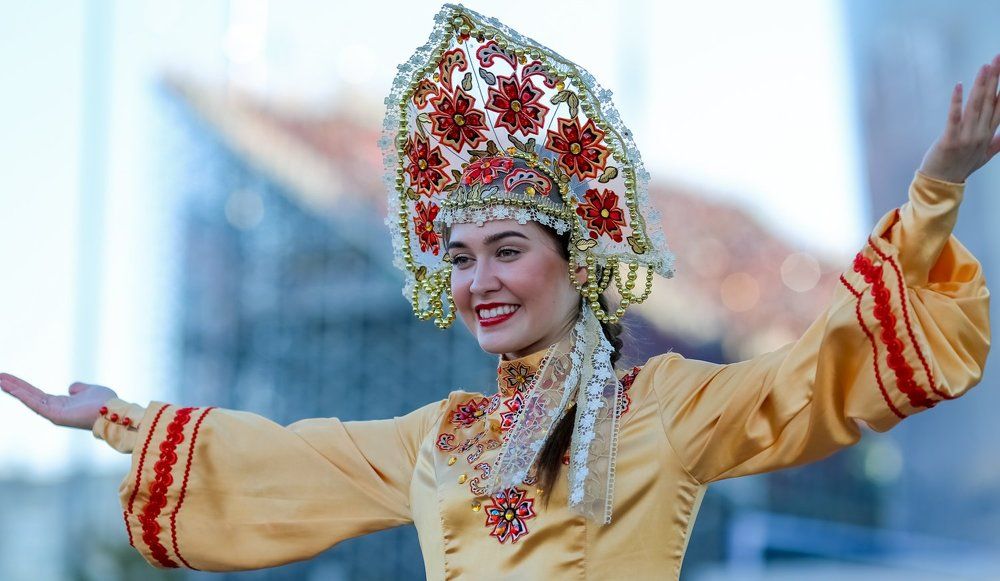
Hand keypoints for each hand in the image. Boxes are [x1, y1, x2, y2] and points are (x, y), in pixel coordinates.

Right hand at [0, 373, 117, 429]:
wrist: (113, 411)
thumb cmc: (105, 402)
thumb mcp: (89, 390)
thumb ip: (79, 388)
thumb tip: (71, 387)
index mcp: (61, 404)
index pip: (36, 394)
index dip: (23, 386)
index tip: (9, 378)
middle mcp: (54, 409)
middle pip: (29, 395)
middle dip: (14, 386)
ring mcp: (53, 413)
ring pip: (29, 399)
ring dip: (14, 389)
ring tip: (0, 379)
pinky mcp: (55, 415)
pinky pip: (36, 404)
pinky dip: (24, 396)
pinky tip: (12, 388)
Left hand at [918, 53, 999, 183]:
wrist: (941, 185)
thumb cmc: (962, 167)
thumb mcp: (985, 155)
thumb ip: (999, 142)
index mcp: (989, 134)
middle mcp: (981, 134)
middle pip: (990, 100)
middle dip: (996, 78)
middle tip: (998, 58)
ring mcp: (966, 137)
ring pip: (976, 106)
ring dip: (981, 85)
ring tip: (985, 66)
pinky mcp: (949, 140)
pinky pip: (953, 118)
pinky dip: (956, 102)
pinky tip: (958, 86)